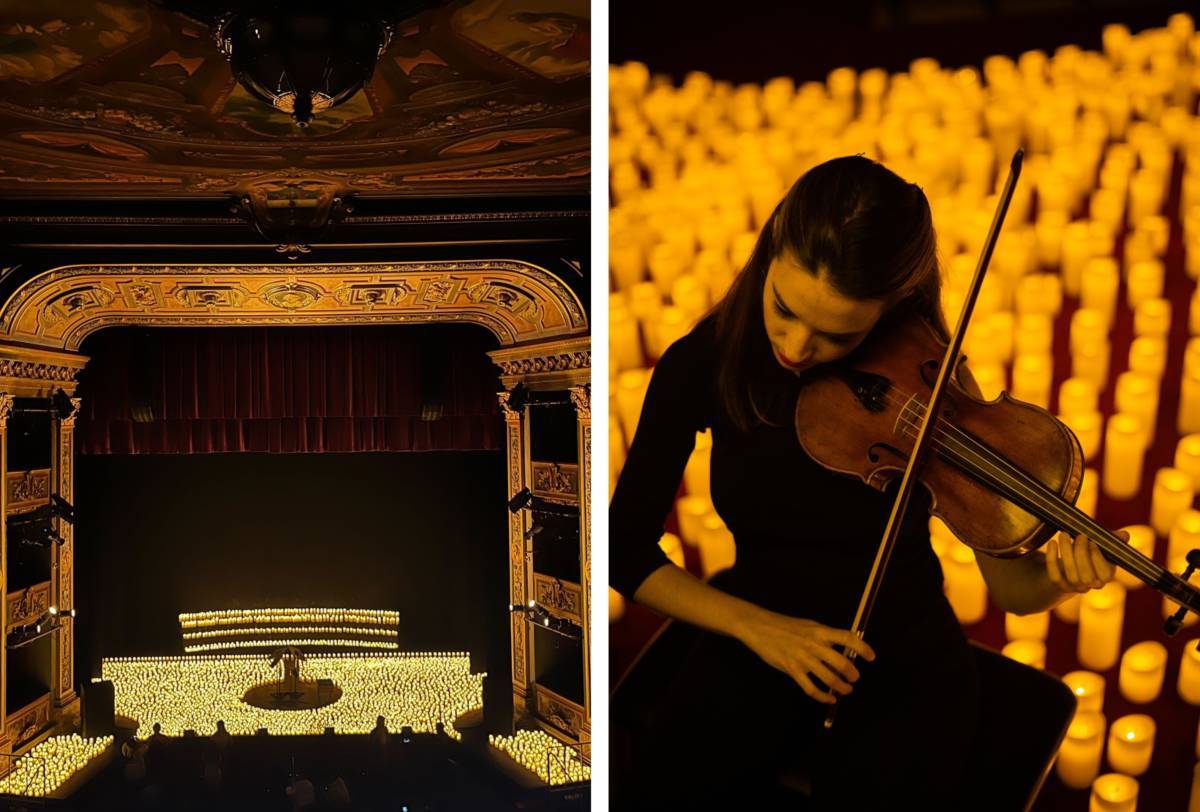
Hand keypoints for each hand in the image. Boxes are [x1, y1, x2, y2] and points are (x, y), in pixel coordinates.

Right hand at [738, 610, 875, 704]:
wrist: (759, 627)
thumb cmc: (785, 626)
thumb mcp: (808, 626)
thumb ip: (824, 638)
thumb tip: (841, 651)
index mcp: (819, 631)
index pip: (847, 638)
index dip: (862, 648)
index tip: (871, 657)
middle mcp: (813, 644)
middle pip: (841, 663)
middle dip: (852, 674)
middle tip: (854, 678)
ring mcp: (802, 658)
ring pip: (828, 678)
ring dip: (841, 687)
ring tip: (846, 690)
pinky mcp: (792, 670)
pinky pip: (811, 688)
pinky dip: (823, 696)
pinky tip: (829, 698)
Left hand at [1045, 529, 1125, 592]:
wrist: (1069, 567)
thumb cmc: (1088, 553)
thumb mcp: (1101, 546)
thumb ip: (1111, 541)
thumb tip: (1124, 534)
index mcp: (1106, 576)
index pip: (1105, 574)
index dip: (1097, 558)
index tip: (1092, 541)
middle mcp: (1092, 585)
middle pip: (1086, 576)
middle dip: (1081, 553)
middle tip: (1077, 536)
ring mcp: (1075, 587)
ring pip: (1071, 575)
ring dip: (1066, 552)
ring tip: (1063, 534)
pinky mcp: (1060, 585)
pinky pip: (1055, 576)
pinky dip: (1051, 559)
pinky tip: (1052, 543)